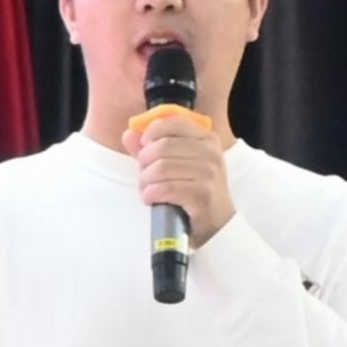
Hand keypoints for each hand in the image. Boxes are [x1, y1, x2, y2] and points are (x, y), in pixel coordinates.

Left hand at [122, 115, 235, 242]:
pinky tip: (150, 199)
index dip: (152, 131)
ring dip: (146, 180)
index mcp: (207, 140)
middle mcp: (211, 153)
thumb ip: (152, 148)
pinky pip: (166, 188)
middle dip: (145, 162)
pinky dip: (151, 194)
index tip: (144, 144)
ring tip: (146, 189)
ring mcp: (208, 174)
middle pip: (162, 146)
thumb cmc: (195, 191)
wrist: (217, 224)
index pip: (174, 122)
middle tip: (144, 175)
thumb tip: (128, 134)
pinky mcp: (202, 195)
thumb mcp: (178, 165)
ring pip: (161, 168)